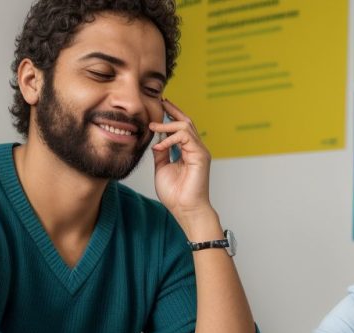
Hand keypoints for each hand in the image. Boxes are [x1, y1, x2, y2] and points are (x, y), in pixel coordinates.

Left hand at [150, 98, 213, 228]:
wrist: (185, 209)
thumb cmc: (175, 193)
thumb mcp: (162, 168)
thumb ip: (161, 153)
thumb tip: (156, 140)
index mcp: (188, 151)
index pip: (181, 128)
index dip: (171, 116)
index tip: (160, 106)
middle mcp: (196, 149)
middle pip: (187, 122)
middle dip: (173, 110)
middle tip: (161, 101)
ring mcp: (200, 151)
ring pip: (186, 126)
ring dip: (167, 125)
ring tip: (153, 127)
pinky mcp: (200, 156)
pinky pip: (185, 137)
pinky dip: (170, 139)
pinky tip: (160, 145)